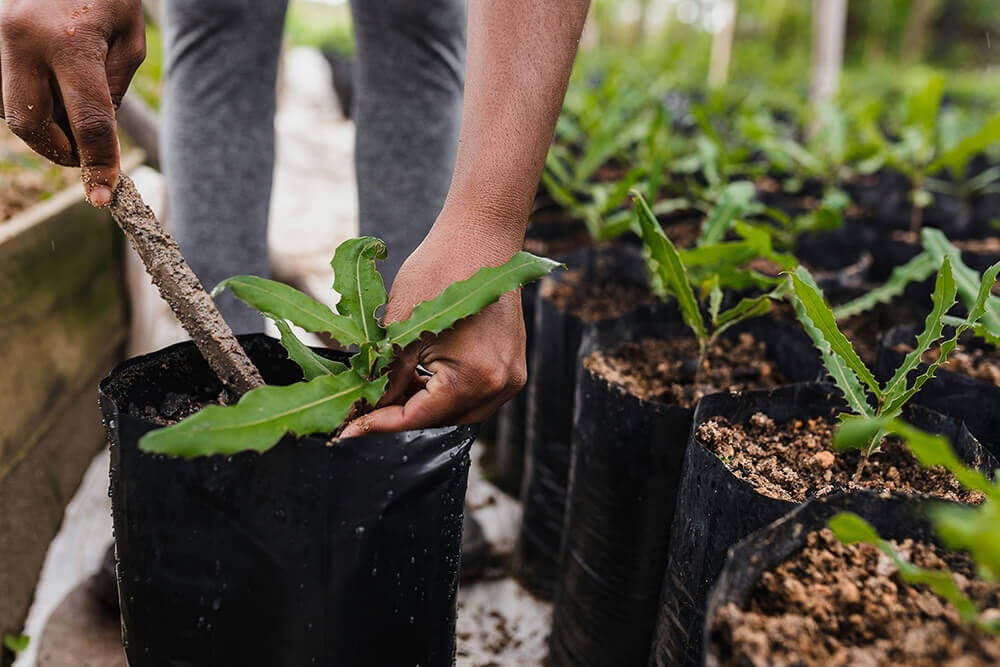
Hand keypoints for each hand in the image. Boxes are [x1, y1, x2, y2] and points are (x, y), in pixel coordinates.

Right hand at [0, 0, 144, 206]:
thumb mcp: (129, 37)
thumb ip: (114, 89)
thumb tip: (96, 136)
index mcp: (67, 42)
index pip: (87, 121)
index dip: (98, 163)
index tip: (102, 194)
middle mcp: (20, 40)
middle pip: (29, 124)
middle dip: (58, 149)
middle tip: (85, 153)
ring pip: (12, 109)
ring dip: (44, 122)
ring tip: (71, 102)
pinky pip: (4, 89)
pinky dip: (30, 100)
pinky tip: (52, 84)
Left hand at [341, 218, 527, 436]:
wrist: (480, 235)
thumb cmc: (440, 269)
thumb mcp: (401, 327)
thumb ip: (385, 375)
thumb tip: (363, 406)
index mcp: (474, 376)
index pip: (419, 417)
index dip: (378, 423)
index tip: (347, 430)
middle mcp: (500, 384)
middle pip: (442, 421)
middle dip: (402, 415)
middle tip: (365, 408)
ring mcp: (511, 377)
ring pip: (459, 412)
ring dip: (425, 406)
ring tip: (391, 390)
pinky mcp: (512, 366)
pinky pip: (474, 394)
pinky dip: (446, 392)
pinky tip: (420, 378)